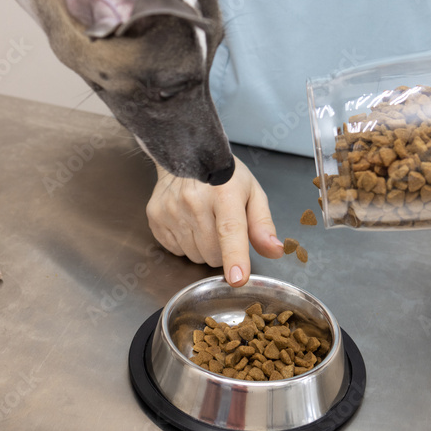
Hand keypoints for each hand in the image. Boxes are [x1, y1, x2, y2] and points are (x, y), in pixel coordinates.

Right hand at [146, 156, 284, 283]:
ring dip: (202, 247)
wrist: (184, 153)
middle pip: (213, 254)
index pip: (230, 230)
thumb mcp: (252, 192)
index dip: (234, 256)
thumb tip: (275, 251)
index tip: (237, 278)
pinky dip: (185, 243)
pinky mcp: (155, 217)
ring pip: (194, 256)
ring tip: (203, 221)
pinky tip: (188, 222)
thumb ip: (263, 225)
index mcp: (225, 194)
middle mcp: (195, 202)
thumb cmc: (223, 175)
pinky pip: (175, 250)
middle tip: (221, 226)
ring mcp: (171, 210)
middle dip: (221, 250)